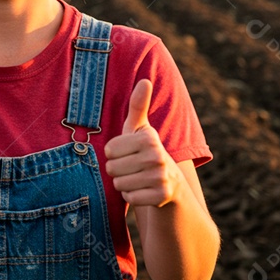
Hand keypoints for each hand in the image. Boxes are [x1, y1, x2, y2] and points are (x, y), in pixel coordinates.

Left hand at [104, 79, 182, 206]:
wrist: (170, 182)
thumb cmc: (145, 151)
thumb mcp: (140, 129)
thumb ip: (138, 106)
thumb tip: (144, 80)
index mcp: (149, 138)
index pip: (109, 150)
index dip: (114, 154)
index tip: (128, 153)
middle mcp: (157, 157)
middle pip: (112, 169)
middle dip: (118, 171)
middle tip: (132, 168)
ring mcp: (161, 178)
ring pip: (119, 184)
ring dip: (124, 184)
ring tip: (137, 178)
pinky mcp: (161, 197)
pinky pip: (129, 198)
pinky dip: (132, 196)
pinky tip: (143, 190)